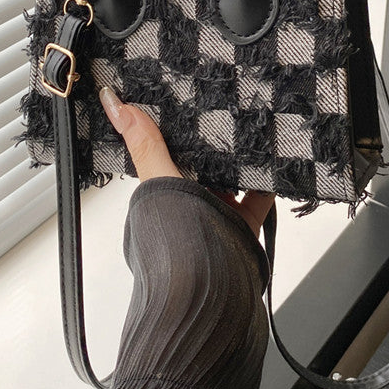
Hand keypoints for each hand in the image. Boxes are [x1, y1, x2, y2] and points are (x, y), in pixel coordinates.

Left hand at [99, 86, 274, 237]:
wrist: (207, 285)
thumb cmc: (173, 239)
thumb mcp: (157, 180)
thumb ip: (145, 144)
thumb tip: (116, 106)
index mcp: (164, 190)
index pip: (170, 153)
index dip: (178, 131)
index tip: (189, 104)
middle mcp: (189, 201)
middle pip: (204, 164)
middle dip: (214, 143)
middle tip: (225, 110)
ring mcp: (217, 212)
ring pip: (231, 177)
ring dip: (240, 159)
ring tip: (248, 129)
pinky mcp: (244, 224)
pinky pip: (259, 195)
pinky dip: (267, 180)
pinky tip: (273, 159)